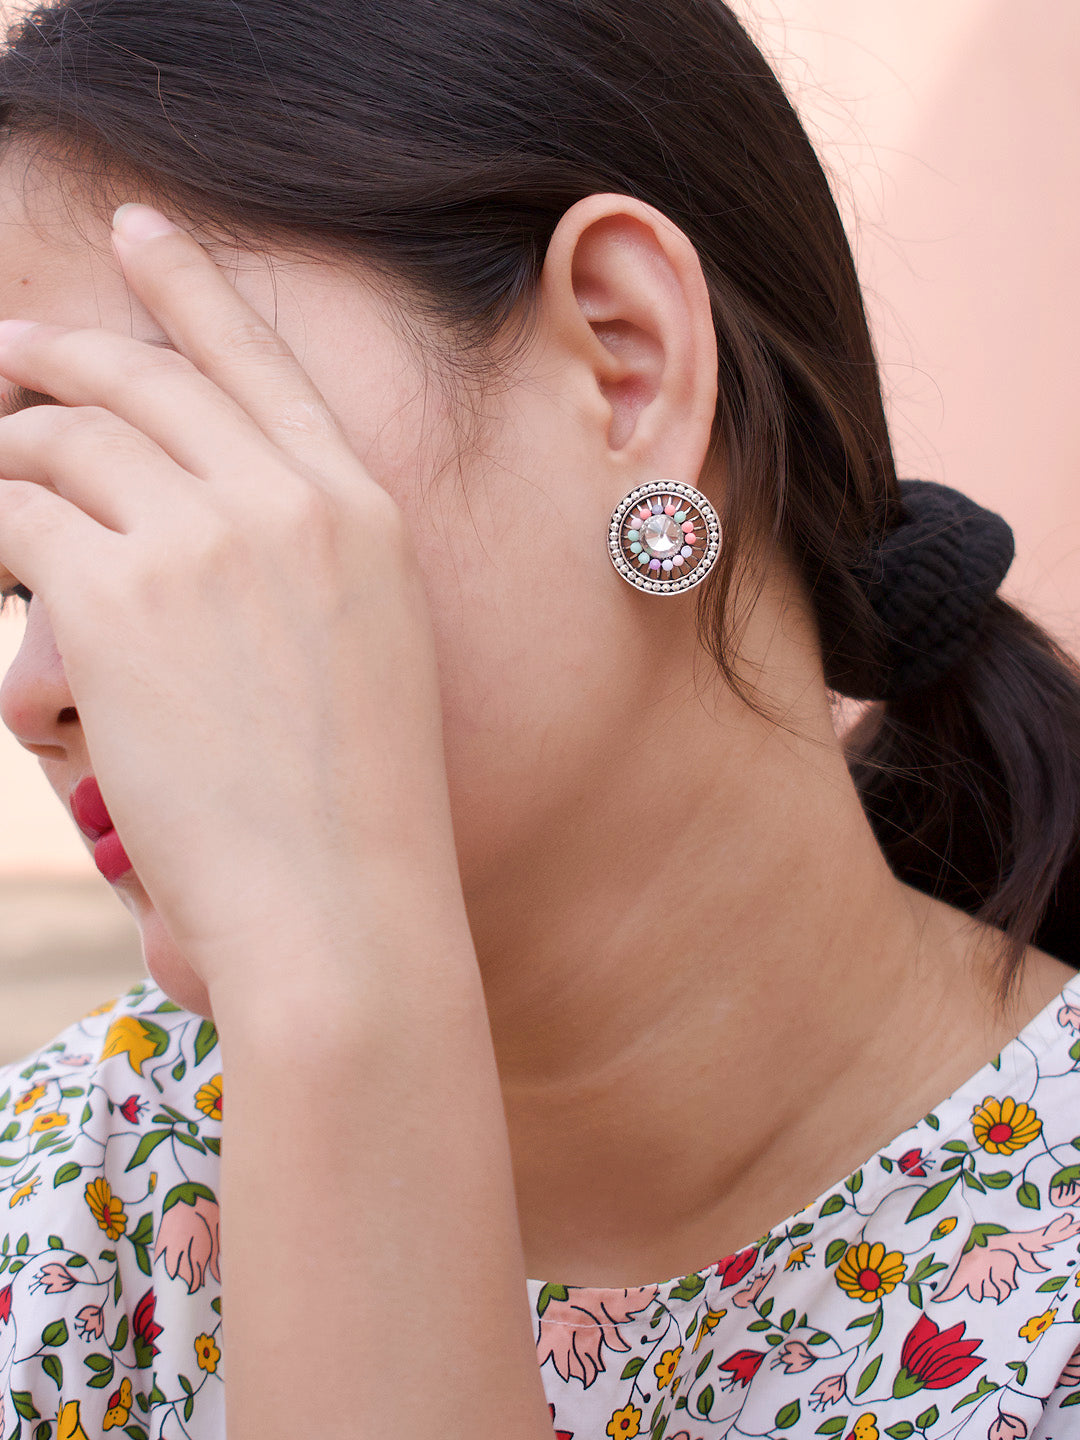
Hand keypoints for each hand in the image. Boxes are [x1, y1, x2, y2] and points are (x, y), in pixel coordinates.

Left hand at [0, 204, 455, 996]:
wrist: (342, 899)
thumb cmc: (356, 806)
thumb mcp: (365, 650)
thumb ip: (292, 560)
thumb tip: (182, 515)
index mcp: (360, 510)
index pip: (258, 362)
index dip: (189, 284)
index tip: (139, 228)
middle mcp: (288, 501)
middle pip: (138, 379)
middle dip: (53, 355)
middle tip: (5, 361)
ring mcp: (205, 538)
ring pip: (60, 443)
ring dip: (7, 461)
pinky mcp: (118, 595)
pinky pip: (16, 519)